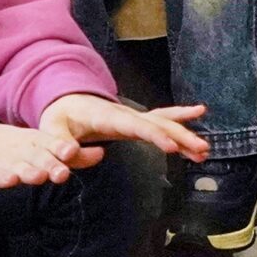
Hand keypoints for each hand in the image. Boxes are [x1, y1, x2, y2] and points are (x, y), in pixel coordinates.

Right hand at [0, 120, 96, 192]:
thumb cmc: (17, 150)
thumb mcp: (44, 150)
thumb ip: (74, 157)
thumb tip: (102, 153)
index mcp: (39, 143)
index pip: (53, 144)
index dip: (62, 148)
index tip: (74, 151)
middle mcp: (24, 151)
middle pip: (39, 157)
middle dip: (51, 164)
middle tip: (62, 172)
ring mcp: (5, 161)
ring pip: (19, 167)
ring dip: (30, 171)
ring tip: (40, 176)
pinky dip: (2, 176)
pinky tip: (9, 180)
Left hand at [39, 92, 209, 161]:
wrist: (65, 102)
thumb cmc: (60, 118)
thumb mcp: (52, 129)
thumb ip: (60, 142)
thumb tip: (70, 155)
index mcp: (107, 116)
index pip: (134, 126)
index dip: (154, 135)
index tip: (172, 147)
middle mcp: (126, 114)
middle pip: (157, 123)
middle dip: (180, 136)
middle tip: (201, 149)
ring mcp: (134, 117)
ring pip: (164, 123)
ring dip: (185, 134)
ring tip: (205, 150)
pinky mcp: (137, 122)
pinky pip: (163, 119)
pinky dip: (182, 118)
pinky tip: (201, 113)